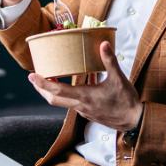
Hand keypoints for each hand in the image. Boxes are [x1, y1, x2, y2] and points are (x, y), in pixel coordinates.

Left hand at [28, 41, 142, 130]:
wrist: (134, 121)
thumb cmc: (127, 101)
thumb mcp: (119, 78)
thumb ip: (109, 60)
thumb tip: (103, 44)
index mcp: (85, 97)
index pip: (57, 90)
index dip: (42, 83)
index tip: (32, 76)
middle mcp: (80, 106)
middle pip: (53, 99)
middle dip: (41, 88)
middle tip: (34, 77)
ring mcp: (84, 111)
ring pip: (62, 101)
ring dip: (54, 91)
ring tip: (52, 76)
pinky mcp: (89, 113)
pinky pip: (73, 102)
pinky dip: (69, 93)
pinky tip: (77, 83)